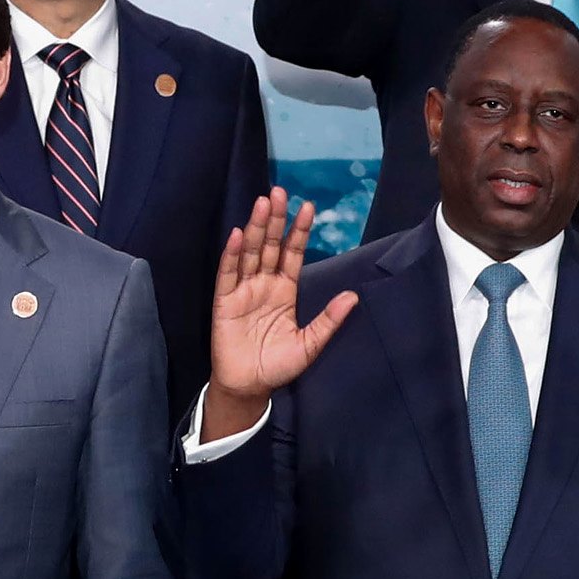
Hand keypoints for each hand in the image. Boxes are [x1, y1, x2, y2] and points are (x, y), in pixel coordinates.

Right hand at [199, 189, 360, 441]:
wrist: (249, 386)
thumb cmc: (278, 365)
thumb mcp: (310, 344)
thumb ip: (329, 321)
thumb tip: (354, 297)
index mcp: (284, 290)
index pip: (293, 253)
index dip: (299, 231)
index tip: (309, 206)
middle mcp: (264, 284)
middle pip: (271, 246)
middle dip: (276, 220)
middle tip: (280, 192)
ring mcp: (243, 290)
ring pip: (251, 253)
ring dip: (257, 229)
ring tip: (263, 204)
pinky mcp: (224, 301)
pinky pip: (228, 274)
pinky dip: (233, 254)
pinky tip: (239, 235)